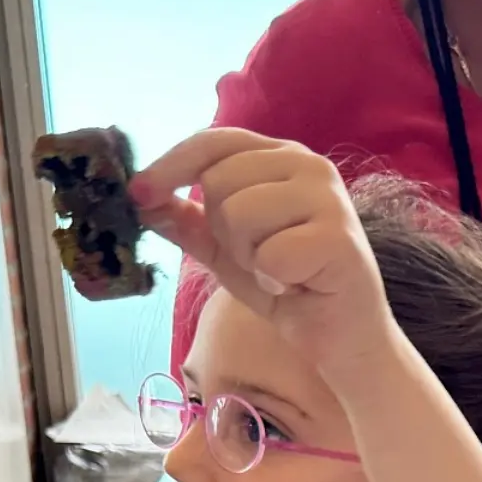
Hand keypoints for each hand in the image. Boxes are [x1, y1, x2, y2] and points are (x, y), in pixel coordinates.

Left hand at [132, 129, 396, 383]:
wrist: (343, 339)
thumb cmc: (290, 288)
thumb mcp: (226, 250)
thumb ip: (187, 221)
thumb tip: (139, 198)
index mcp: (282, 158)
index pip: (213, 142)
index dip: (170, 166)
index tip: (138, 194)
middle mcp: (310, 166)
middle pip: (219, 181)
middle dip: (225, 232)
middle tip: (260, 258)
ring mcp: (330, 199)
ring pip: (240, 214)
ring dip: (249, 257)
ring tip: (279, 272)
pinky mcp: (339, 239)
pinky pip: (270, 253)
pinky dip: (274, 281)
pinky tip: (297, 286)